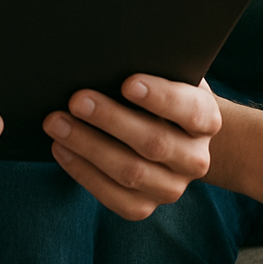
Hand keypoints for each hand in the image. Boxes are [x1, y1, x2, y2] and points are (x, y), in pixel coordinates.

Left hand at [42, 75, 220, 219]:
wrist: (171, 131)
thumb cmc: (159, 90)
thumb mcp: (165, 73)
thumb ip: (149, 66)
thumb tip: (106, 58)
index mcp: (206, 118)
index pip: (189, 109)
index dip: (159, 97)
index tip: (127, 83)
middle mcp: (195, 158)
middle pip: (154, 143)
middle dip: (110, 119)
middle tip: (76, 99)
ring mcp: (172, 186)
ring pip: (130, 173)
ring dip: (88, 146)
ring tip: (56, 123)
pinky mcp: (146, 205)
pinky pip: (115, 197)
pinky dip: (84, 172)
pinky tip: (61, 149)